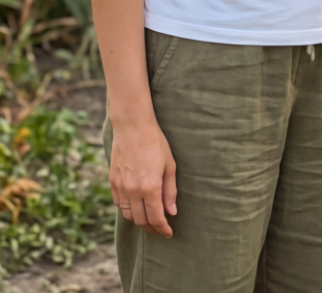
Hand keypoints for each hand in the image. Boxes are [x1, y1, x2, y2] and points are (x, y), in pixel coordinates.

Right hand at [109, 117, 176, 236]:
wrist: (132, 126)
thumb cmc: (155, 142)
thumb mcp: (169, 165)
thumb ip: (170, 190)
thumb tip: (171, 212)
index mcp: (150, 187)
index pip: (156, 217)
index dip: (163, 228)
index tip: (168, 233)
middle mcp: (133, 190)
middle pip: (141, 220)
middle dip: (152, 228)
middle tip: (160, 228)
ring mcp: (121, 186)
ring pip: (128, 215)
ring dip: (139, 221)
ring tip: (149, 219)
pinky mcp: (112, 181)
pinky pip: (119, 204)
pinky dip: (128, 210)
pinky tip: (136, 207)